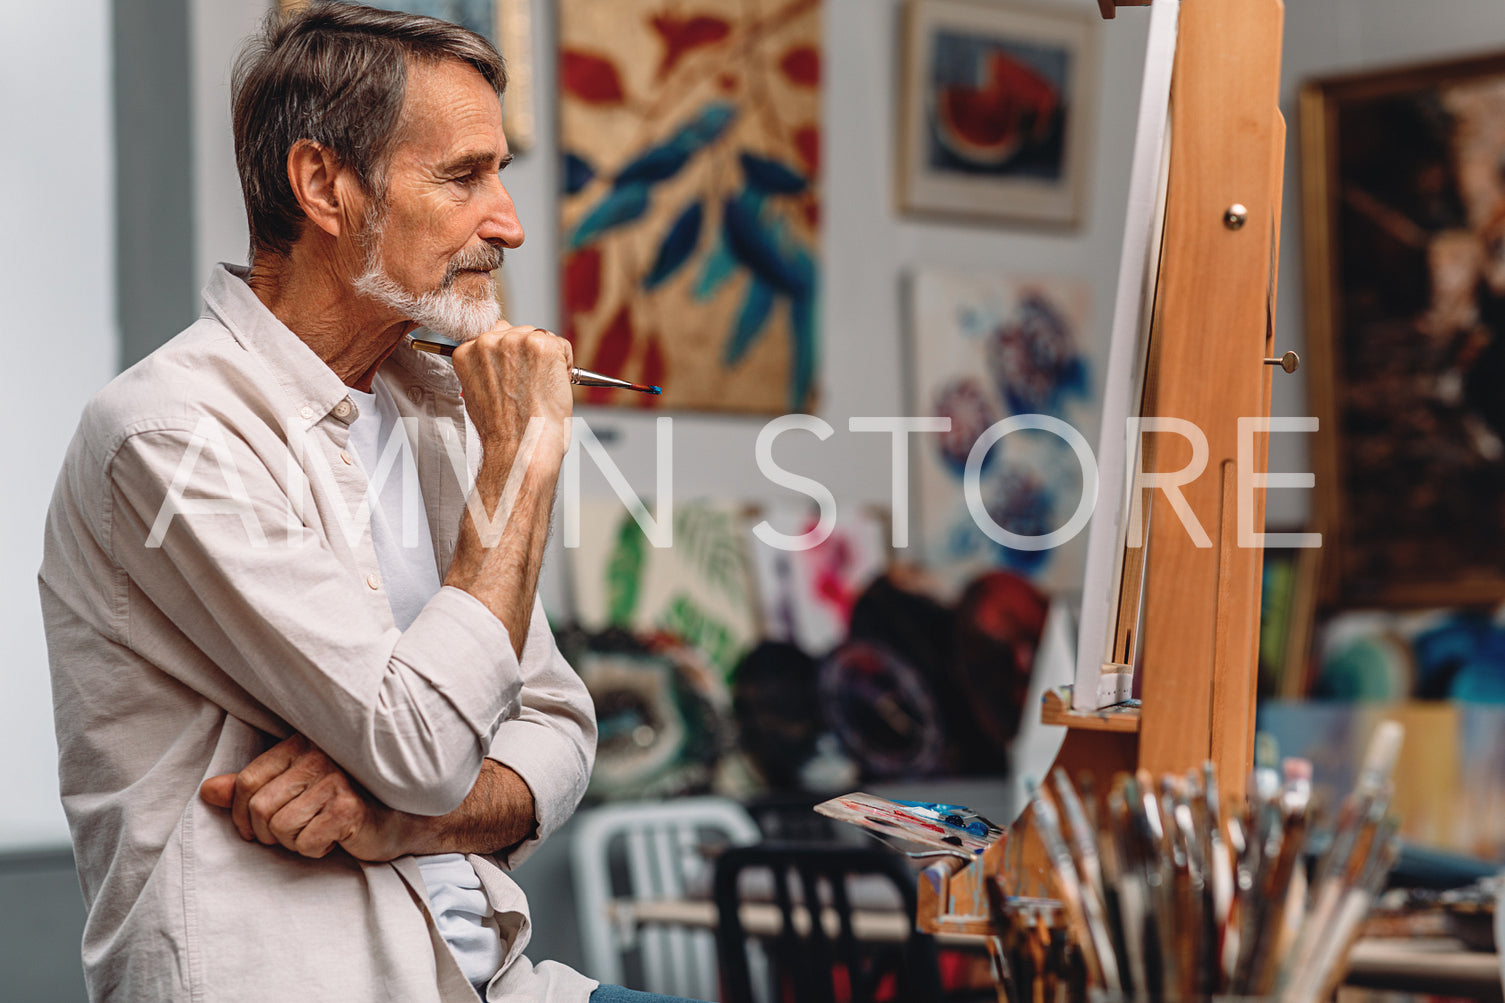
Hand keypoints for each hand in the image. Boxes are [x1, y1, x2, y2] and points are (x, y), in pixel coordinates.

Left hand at [199, 734, 411, 860]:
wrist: (404, 819)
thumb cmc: (347, 803)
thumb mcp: (295, 791)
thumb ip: (253, 789)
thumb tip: (209, 791)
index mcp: (301, 745)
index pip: (247, 781)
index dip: (242, 814)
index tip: (255, 830)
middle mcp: (318, 756)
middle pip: (260, 808)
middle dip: (268, 834)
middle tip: (291, 836)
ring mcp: (336, 779)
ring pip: (281, 827)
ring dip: (294, 842)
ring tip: (316, 833)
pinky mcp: (349, 807)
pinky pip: (306, 841)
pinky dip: (315, 849)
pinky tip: (335, 838)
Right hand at [451, 324, 573, 461]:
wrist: (520, 447)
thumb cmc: (503, 432)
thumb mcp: (478, 395)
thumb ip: (486, 369)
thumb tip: (503, 362)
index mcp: (466, 352)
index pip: (494, 336)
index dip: (510, 356)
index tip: (515, 373)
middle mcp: (487, 342)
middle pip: (518, 332)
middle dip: (528, 355)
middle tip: (531, 386)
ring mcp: (514, 342)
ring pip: (541, 336)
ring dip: (547, 358)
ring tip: (539, 389)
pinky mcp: (542, 346)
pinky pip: (561, 345)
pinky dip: (564, 364)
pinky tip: (552, 386)